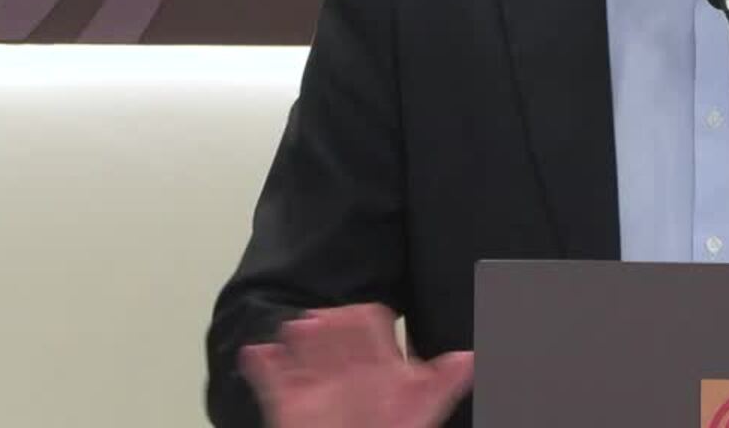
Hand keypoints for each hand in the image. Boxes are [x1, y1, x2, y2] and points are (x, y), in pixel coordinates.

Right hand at [238, 303, 473, 427]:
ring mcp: (317, 385)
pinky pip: (271, 377)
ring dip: (296, 337)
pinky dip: (262, 364)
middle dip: (326, 322)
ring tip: (294, 332)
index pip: (370, 323)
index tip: (355, 316)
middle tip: (319, 322)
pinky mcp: (290, 403)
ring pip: (303, 348)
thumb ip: (441, 385)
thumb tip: (468, 358)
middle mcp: (347, 370)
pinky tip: (259, 354)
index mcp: (377, 365)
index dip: (362, 316)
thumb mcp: (420, 412)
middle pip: (334, 330)